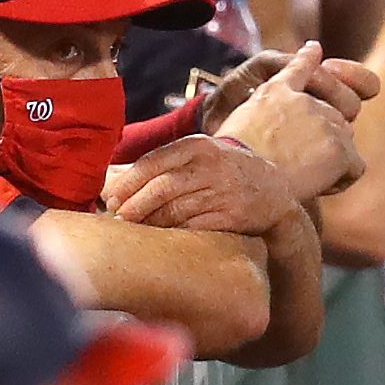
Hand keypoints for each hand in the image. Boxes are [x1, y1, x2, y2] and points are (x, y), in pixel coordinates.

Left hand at [102, 135, 299, 235]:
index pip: (153, 162)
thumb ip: (164, 163)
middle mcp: (210, 166)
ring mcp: (223, 191)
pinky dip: (173, 234)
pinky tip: (160, 238)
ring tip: (134, 229)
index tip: (111, 197)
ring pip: (176, 210)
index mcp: (197, 146)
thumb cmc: (224, 172)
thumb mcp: (200, 156)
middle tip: (118, 217)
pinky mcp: (232, 216)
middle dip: (135, 205)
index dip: (128, 182)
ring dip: (150, 222)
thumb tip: (113, 179)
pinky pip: (194, 227)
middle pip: (162, 187)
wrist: (273, 191)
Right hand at [212, 44, 369, 199]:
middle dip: (322, 139)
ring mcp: (324, 121)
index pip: (299, 66)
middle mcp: (304, 100)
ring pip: (345, 141)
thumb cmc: (229, 157)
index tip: (313, 49)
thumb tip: (270, 97)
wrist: (237, 176)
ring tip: (302, 177)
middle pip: (333, 116)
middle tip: (295, 164)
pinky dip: (342, 179)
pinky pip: (356, 167)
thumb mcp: (227, 119)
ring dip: (331, 160)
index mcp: (276, 90)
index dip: (308, 59)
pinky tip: (318, 186)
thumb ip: (249, 107)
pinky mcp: (339, 148)